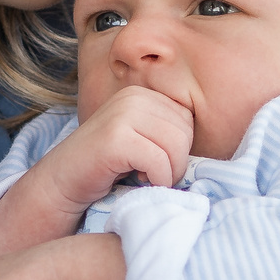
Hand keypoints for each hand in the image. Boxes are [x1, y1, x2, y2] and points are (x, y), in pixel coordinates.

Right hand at [0, 87, 191, 258]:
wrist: (60, 186)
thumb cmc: (106, 171)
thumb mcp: (142, 142)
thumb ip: (169, 134)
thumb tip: (219, 144)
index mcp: (143, 93)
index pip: (188, 121)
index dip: (178, 151)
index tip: (153, 164)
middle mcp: (134, 95)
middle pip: (186, 133)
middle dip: (175, 163)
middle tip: (149, 176)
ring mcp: (123, 112)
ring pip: (177, 147)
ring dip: (166, 174)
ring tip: (142, 178)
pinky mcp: (116, 136)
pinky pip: (159, 161)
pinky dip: (154, 180)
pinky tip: (134, 180)